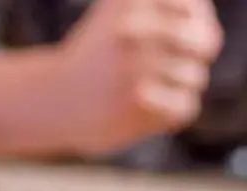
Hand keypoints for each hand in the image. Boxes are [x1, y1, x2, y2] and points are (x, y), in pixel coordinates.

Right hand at [56, 0, 223, 154]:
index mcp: (129, 2)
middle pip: (204, 44)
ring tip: (137, 90)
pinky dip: (166, 112)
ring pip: (194, 78)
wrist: (50, 102)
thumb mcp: (123, 14)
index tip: (166, 40)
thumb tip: (206, 38)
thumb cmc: (97, 56)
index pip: (194, 11)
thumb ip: (165, 11)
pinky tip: (136, 110)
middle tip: (159, 67)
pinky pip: (183, 107)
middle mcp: (131, 31)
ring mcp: (133, 68)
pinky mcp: (136, 104)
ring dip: (174, 88)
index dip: (194, 25)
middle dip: (192, 57)